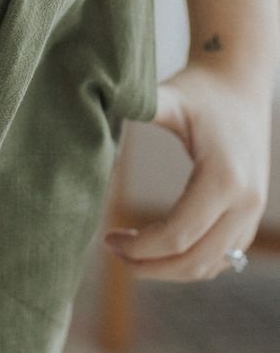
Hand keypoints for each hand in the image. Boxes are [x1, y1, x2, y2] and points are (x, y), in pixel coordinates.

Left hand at [103, 59, 272, 280]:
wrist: (241, 82)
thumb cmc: (200, 89)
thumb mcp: (170, 97)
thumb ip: (141, 107)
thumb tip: (98, 103)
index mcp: (224, 178)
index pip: (178, 235)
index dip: (139, 248)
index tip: (107, 239)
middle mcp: (246, 202)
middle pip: (194, 261)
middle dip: (150, 267)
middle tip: (113, 253)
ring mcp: (253, 212)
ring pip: (210, 266)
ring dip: (168, 270)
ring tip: (130, 253)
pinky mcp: (251, 215)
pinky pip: (223, 258)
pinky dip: (189, 263)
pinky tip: (158, 249)